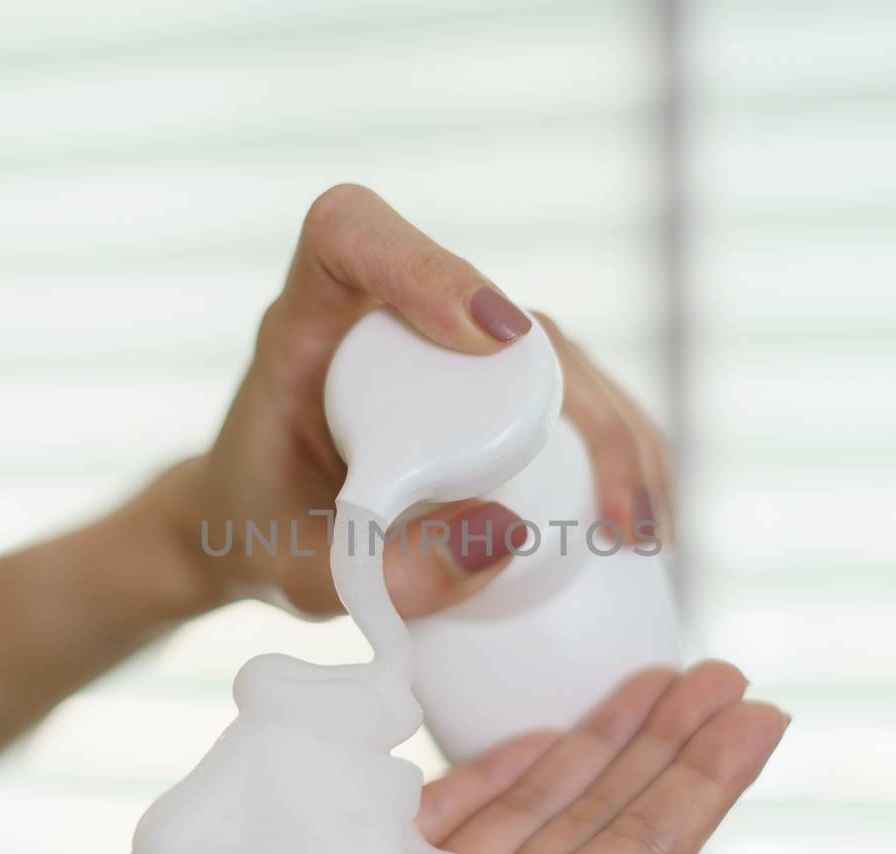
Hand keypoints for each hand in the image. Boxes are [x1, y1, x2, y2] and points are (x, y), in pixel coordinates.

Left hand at [157, 183, 670, 619]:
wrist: (252, 530)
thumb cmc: (257, 534)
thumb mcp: (300, 575)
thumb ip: (379, 570)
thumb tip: (512, 532)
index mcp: (305, 323)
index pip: (352, 234)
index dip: (427, 264)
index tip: (493, 339)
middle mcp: (387, 318)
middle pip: (506, 310)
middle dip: (585, 405)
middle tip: (614, 512)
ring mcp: (447, 348)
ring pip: (556, 352)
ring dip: (620, 431)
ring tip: (643, 530)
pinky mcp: (487, 387)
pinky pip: (568, 392)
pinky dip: (617, 445)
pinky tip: (641, 513)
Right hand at [419, 660, 784, 853]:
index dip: (701, 790)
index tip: (757, 718)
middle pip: (600, 824)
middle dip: (668, 748)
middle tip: (724, 676)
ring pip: (536, 807)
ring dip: (600, 740)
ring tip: (658, 678)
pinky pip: (455, 804)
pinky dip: (504, 767)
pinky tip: (547, 731)